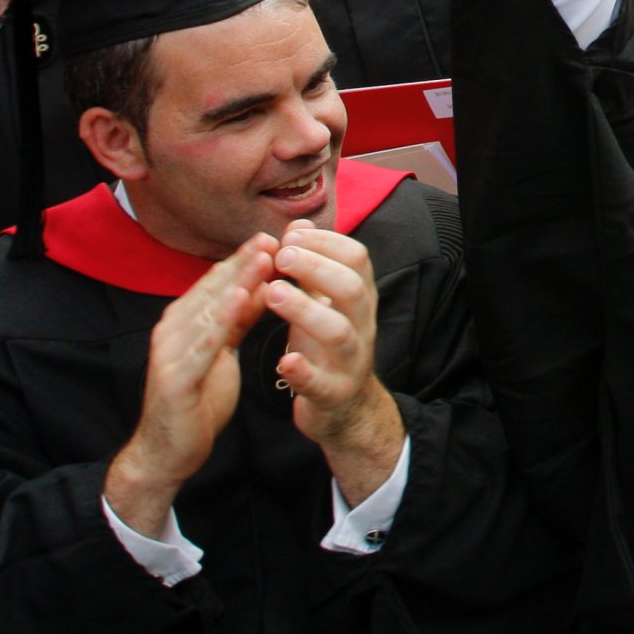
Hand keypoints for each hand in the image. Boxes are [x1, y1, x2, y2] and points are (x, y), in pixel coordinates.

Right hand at [104, 237, 274, 536]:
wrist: (169, 451)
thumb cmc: (198, 398)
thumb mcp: (223, 352)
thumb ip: (237, 321)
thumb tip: (260, 288)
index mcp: (184, 321)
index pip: (217, 282)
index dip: (244, 259)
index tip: (274, 236)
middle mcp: (172, 329)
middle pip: (213, 288)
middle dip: (243, 262)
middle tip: (272, 236)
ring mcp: (169, 351)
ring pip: (208, 309)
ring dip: (236, 281)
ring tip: (262, 257)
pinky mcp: (174, 377)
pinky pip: (200, 345)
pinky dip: (220, 320)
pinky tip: (239, 301)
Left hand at [264, 225, 404, 504]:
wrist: (345, 408)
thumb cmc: (326, 347)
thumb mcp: (323, 303)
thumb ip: (311, 268)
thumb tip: (298, 225)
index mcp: (359, 299)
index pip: (357, 258)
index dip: (326, 241)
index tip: (292, 234)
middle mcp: (362, 326)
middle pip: (352, 288)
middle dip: (316, 267)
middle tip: (281, 257)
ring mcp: (350, 362)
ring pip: (339, 332)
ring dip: (305, 309)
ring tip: (272, 293)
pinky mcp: (333, 394)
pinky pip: (322, 383)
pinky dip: (303, 372)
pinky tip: (283, 360)